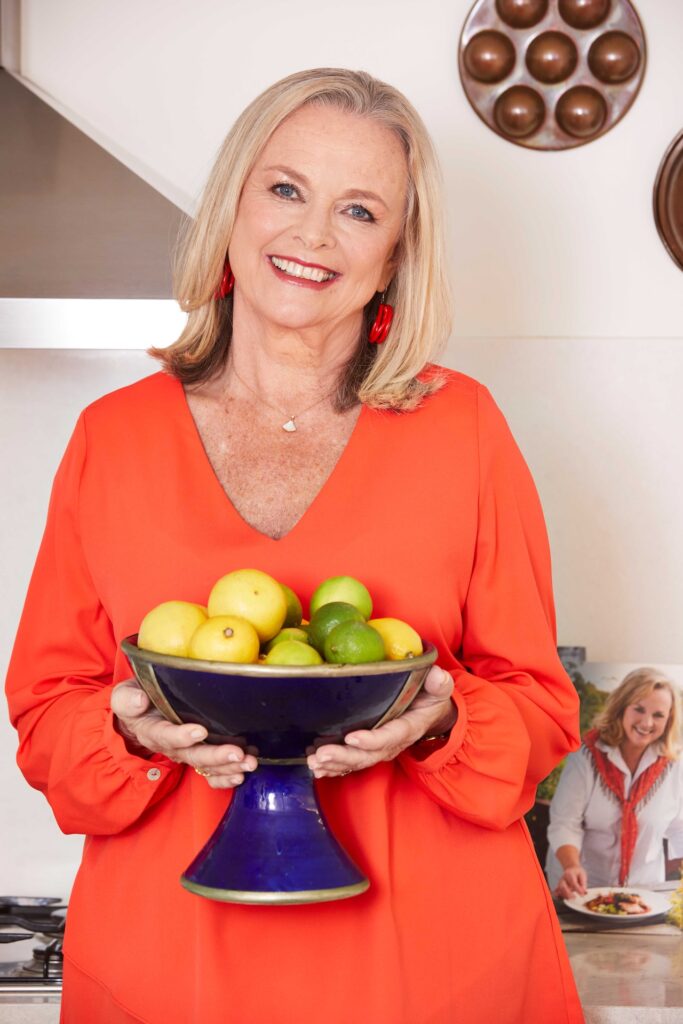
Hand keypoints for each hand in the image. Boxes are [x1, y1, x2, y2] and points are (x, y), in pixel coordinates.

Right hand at [110, 679, 256, 788]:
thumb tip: (140, 700)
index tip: (200, 731)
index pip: (165, 735)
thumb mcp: (125, 696)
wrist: (139, 715)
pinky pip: (210, 773)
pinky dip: (225, 777)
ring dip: (228, 767)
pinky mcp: (197, 756)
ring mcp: (185, 753)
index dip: (182, 736)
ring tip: (249, 762)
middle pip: (193, 755)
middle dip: (216, 756)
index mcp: (151, 730)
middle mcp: (170, 746)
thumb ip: (128, 700)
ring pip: (206, 765)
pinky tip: (241, 775)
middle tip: (237, 753)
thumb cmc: (136, 701)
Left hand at [307, 665, 454, 778]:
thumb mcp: (438, 689)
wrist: (431, 716)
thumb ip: (438, 684)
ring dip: (334, 764)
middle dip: (344, 757)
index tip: (352, 737)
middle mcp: (392, 743)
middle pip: (368, 755)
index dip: (372, 740)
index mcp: (408, 727)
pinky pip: (351, 763)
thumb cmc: (430, 698)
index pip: (390, 736)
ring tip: (314, 762)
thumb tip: (436, 675)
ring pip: (357, 762)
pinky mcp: (369, 750)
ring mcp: (380, 749)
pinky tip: (316, 768)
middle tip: (321, 755)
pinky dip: (334, 768)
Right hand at [554, 865, 587, 899]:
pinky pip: (558, 891)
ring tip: (571, 899)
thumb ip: (583, 884)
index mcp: (570, 874)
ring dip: (565, 895)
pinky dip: (560, 895)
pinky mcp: (559, 886)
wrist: (571, 868)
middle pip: (563, 886)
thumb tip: (583, 892)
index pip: (573, 882)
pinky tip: (564, 898)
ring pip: (560, 889)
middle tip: (574, 898)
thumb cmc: (578, 873)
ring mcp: (560, 882)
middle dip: (568, 893)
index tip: (582, 895)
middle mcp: (563, 878)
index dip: (577, 889)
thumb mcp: (582, 875)